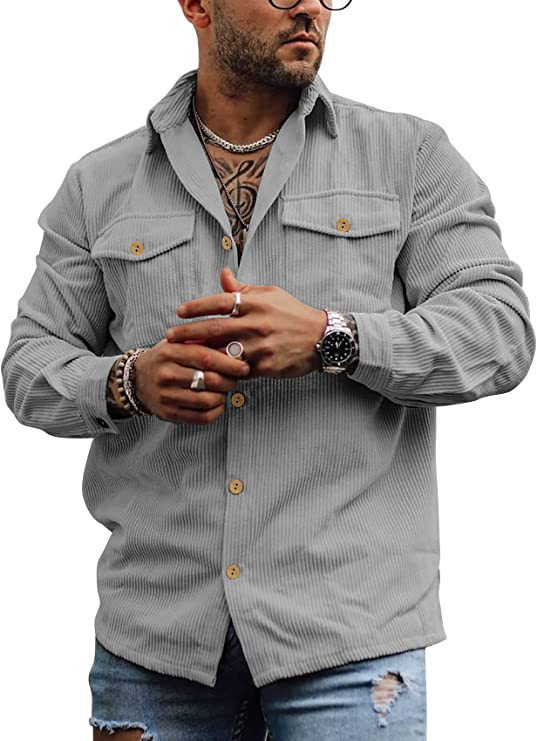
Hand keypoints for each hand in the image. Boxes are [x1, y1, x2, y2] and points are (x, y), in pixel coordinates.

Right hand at [134, 337, 250, 424]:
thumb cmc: (167, 358)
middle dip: (230, 380)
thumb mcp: (180, 343)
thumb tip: (236, 350)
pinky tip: (217, 403)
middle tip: (236, 378)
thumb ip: (205, 343)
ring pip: (208, 400)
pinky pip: (202, 417)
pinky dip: (217, 411)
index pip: (206, 357)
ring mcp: (166, 396)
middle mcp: (166, 374)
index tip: (244, 366)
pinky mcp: (169, 413)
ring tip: (224, 390)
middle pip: (210, 380)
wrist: (137, 379)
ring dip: (223, 396)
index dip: (229, 363)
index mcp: (170, 352)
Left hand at [165, 267, 327, 378]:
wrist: (322, 338)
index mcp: (257, 303)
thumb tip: (222, 274)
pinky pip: (239, 371)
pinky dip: (223, 372)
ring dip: (201, 356)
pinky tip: (207, 373)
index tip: (179, 312)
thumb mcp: (270, 295)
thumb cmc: (292, 314)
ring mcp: (262, 346)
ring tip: (182, 357)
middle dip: (189, 333)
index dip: (197, 307)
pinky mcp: (267, 366)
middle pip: (215, 328)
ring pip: (224, 353)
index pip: (220, 302)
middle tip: (169, 337)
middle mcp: (258, 323)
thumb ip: (243, 289)